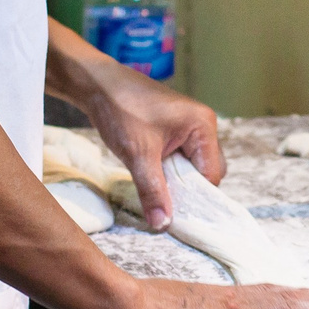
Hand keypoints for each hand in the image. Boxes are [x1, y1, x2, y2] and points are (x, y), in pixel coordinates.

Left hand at [82, 64, 223, 230]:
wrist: (97, 83)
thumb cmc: (120, 109)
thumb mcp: (137, 155)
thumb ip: (153, 191)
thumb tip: (163, 224)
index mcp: (203, 126)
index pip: (211, 174)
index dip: (194, 196)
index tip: (175, 213)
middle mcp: (202, 124)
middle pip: (206, 170)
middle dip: (186, 187)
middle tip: (162, 198)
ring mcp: (189, 125)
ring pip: (192, 165)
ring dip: (175, 178)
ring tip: (153, 184)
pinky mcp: (174, 128)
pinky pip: (180, 156)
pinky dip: (167, 168)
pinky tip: (150, 172)